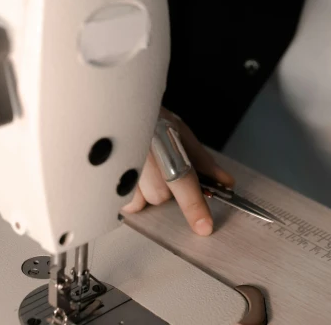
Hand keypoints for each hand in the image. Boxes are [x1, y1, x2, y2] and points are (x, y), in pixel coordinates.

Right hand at [121, 108, 234, 235]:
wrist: (117, 105)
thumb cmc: (149, 117)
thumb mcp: (179, 132)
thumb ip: (202, 161)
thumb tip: (225, 182)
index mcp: (164, 142)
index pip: (183, 180)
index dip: (194, 206)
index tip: (204, 226)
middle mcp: (142, 154)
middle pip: (159, 195)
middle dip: (162, 187)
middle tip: (158, 167)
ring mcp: (120, 164)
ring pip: (139, 200)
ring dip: (142, 190)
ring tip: (139, 165)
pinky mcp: (105, 176)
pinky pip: (120, 201)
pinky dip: (125, 192)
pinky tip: (124, 172)